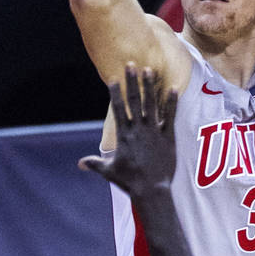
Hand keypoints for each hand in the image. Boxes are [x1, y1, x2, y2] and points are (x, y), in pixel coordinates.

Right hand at [80, 65, 177, 198]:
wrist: (151, 190)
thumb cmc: (129, 182)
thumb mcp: (109, 172)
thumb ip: (95, 163)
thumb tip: (80, 163)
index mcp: (124, 135)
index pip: (118, 110)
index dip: (116, 93)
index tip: (113, 79)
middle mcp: (138, 130)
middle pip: (135, 101)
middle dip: (132, 82)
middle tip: (131, 65)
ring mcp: (154, 133)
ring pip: (152, 105)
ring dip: (150, 87)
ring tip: (150, 70)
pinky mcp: (168, 138)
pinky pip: (170, 117)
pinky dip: (172, 103)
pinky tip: (173, 89)